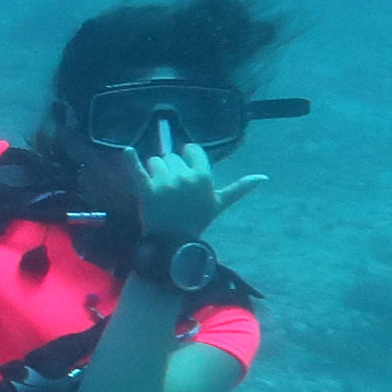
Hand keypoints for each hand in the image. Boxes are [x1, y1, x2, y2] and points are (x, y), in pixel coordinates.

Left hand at [132, 142, 266, 243]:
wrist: (174, 241)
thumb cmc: (198, 219)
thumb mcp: (219, 203)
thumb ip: (240, 188)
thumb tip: (264, 177)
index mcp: (203, 176)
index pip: (191, 150)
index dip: (187, 157)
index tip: (187, 168)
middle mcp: (184, 177)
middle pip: (171, 156)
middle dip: (171, 169)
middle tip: (174, 189)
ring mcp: (164, 183)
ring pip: (155, 161)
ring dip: (155, 172)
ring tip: (161, 191)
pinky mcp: (146, 190)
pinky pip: (136, 169)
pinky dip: (131, 159)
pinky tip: (127, 151)